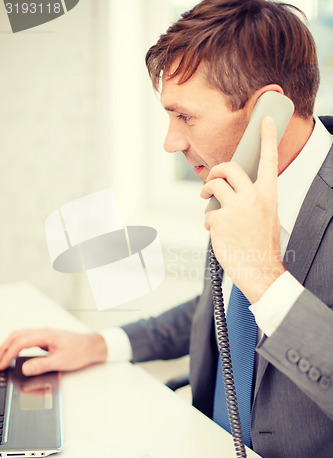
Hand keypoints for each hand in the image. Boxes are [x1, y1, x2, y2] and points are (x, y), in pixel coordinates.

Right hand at [0, 328, 106, 375]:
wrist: (92, 346)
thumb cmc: (81, 351)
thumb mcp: (61, 361)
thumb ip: (42, 364)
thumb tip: (25, 368)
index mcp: (46, 335)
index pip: (20, 342)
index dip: (7, 354)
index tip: (1, 365)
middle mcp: (43, 332)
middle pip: (16, 336)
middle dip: (3, 348)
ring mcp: (44, 334)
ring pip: (20, 336)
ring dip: (8, 345)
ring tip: (1, 357)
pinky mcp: (45, 339)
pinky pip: (26, 339)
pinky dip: (16, 345)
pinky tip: (13, 353)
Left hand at [201, 116, 284, 302]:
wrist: (259, 269)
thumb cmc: (261, 244)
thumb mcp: (267, 215)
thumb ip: (254, 198)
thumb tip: (234, 188)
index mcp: (268, 194)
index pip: (269, 160)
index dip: (267, 138)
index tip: (267, 121)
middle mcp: (253, 197)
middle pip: (229, 168)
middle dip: (216, 171)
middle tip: (212, 180)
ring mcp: (235, 208)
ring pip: (214, 186)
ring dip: (207, 190)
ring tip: (208, 198)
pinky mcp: (219, 220)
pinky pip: (208, 212)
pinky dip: (209, 220)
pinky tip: (216, 230)